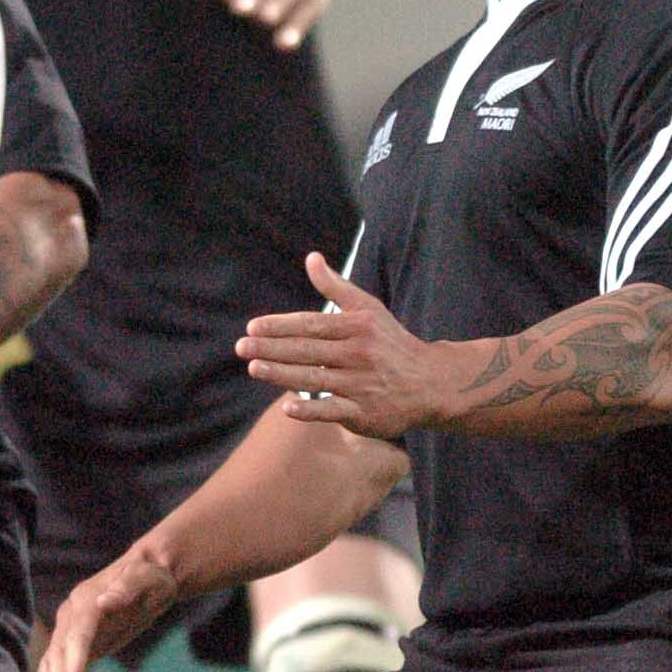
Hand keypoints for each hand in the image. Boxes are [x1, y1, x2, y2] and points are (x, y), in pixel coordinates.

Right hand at [24, 549, 179, 671]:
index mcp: (86, 600)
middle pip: (60, 652)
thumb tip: (104, 601)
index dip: (73, 662)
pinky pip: (57, 664)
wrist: (148, 572)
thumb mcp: (146, 578)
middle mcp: (73, 614)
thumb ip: (126, 589)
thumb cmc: (151, 576)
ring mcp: (72, 628)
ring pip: (54, 660)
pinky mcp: (79, 641)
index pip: (78, 635)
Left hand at [237, 254, 444, 439]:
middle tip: (241, 347)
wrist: (429, 383)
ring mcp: (360, 385)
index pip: (312, 324)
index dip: (281, 325)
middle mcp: (358, 354)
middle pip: (308, 351)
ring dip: (282, 374)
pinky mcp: (364, 413)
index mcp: (357, 327)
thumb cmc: (391, 343)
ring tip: (254, 368)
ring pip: (314, 379)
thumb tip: (311, 258)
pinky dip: (311, 409)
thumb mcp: (369, 310)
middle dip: (272, 348)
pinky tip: (287, 406)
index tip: (253, 326)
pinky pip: (332, 410)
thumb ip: (336, 287)